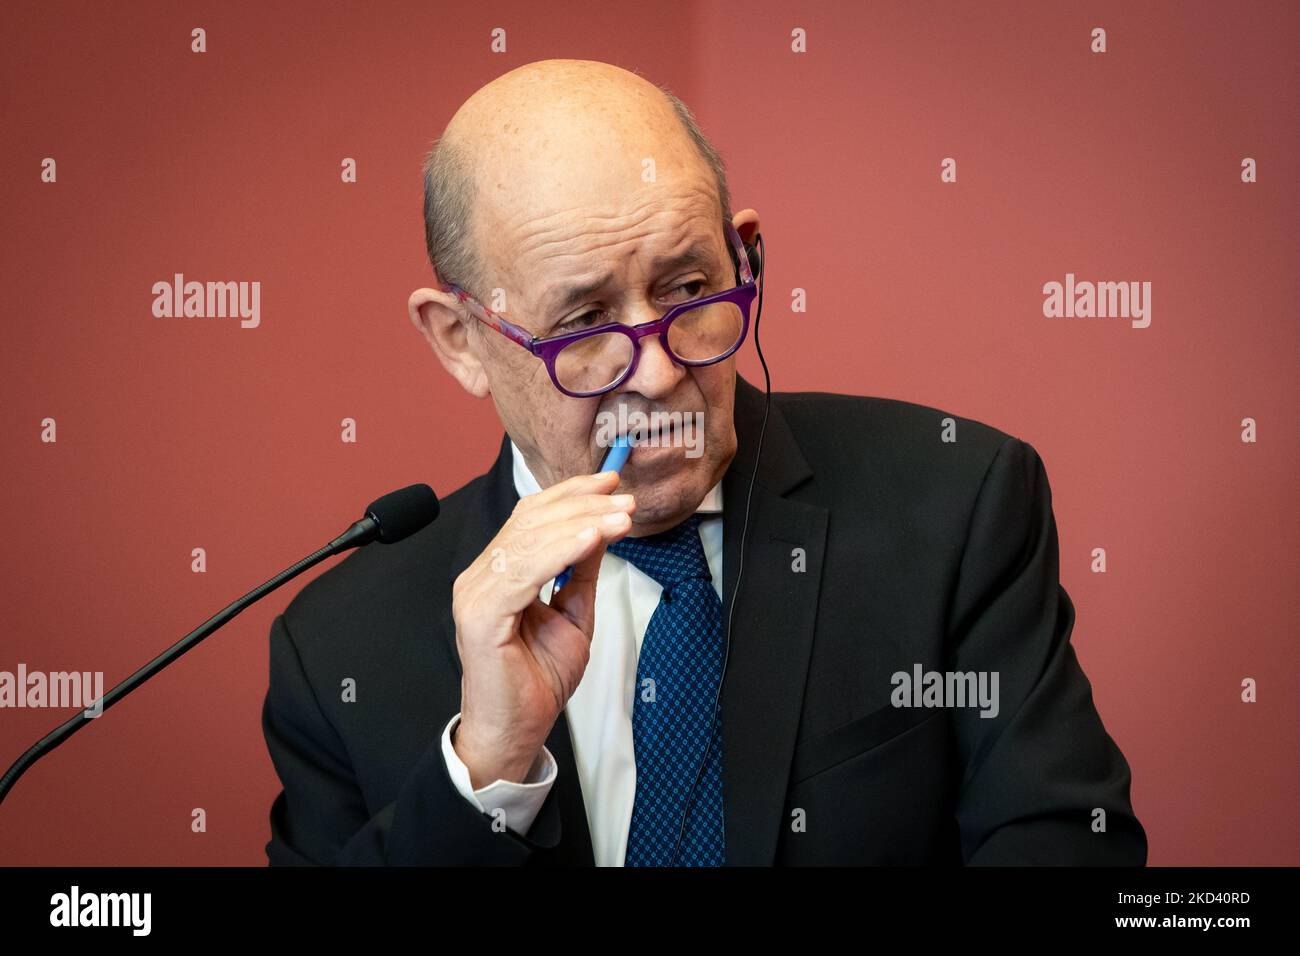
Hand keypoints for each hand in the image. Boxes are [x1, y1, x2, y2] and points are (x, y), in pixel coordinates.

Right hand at [451, 470, 634, 787]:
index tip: (611, 482)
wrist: (516, 730)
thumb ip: (581, 570)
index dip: (571, 493)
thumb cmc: (537, 679)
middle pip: (531, 521)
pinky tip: (591, 539)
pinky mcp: (481, 616)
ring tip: (620, 517)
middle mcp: (480, 576)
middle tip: (625, 500)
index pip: (531, 516)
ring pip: (529, 540)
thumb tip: (601, 527)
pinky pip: (524, 573)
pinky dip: (560, 551)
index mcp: (498, 571)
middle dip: (584, 504)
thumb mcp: (573, 613)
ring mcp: (475, 593)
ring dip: (581, 522)